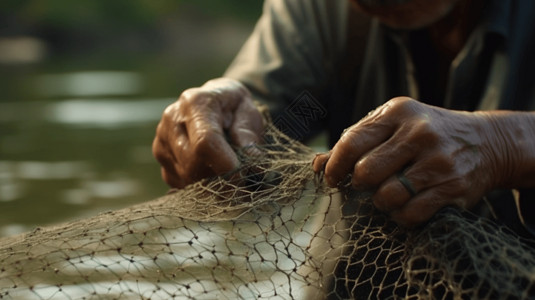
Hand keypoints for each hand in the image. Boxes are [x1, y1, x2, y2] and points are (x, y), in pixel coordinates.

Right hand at [152, 78, 264, 187]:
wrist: (214, 101)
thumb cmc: (235, 108)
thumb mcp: (249, 113)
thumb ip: (248, 136)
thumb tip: (254, 163)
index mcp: (195, 103)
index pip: (205, 142)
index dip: (225, 166)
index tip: (242, 177)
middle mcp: (172, 120)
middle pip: (192, 164)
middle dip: (219, 178)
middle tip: (240, 178)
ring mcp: (162, 139)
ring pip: (186, 177)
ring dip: (210, 182)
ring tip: (225, 169)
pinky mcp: (160, 157)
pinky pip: (180, 183)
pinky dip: (198, 183)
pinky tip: (210, 169)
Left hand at [313, 97, 512, 226]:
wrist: (486, 141)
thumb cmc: (425, 134)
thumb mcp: (393, 125)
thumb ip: (355, 142)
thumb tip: (316, 165)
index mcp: (398, 112)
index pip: (352, 141)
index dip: (335, 165)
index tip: (330, 177)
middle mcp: (419, 133)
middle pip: (366, 172)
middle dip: (359, 184)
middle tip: (365, 184)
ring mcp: (439, 161)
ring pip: (387, 196)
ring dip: (381, 202)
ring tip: (389, 193)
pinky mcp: (453, 187)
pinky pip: (410, 214)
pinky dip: (401, 216)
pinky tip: (406, 205)